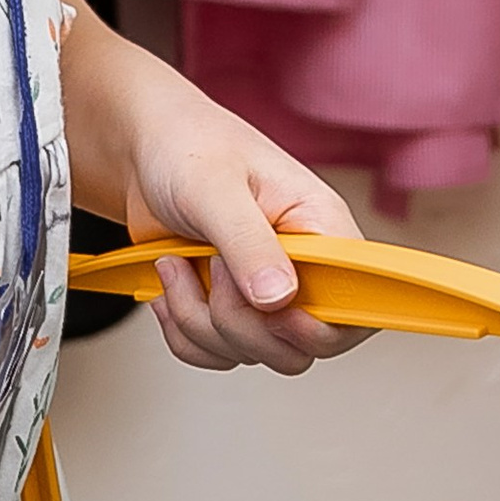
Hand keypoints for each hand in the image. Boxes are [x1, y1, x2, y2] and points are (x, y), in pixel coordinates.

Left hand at [61, 0, 369, 374]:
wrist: (141, 152)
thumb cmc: (186, 148)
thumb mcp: (215, 188)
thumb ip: (249, 243)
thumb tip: (280, 299)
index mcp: (321, 227)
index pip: (358, 302)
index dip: (324, 325)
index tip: (275, 311)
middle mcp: (302, 267)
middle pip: (300, 345)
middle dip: (241, 323)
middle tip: (212, 267)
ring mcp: (265, 294)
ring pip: (252, 352)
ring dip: (200, 320)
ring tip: (178, 263)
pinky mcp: (230, 308)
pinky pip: (216, 353)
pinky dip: (183, 329)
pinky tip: (170, 283)